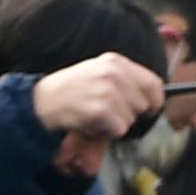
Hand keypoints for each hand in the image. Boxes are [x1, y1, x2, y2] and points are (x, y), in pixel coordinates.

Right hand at [30, 53, 166, 141]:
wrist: (40, 101)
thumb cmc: (68, 91)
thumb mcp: (97, 75)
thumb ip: (125, 83)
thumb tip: (155, 101)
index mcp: (115, 62)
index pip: (152, 82)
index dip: (155, 99)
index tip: (151, 108)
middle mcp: (114, 73)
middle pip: (143, 103)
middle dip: (129, 114)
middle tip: (107, 114)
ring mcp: (107, 90)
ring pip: (131, 118)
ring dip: (115, 124)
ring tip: (95, 118)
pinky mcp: (100, 109)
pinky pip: (119, 129)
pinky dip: (106, 132)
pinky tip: (90, 124)